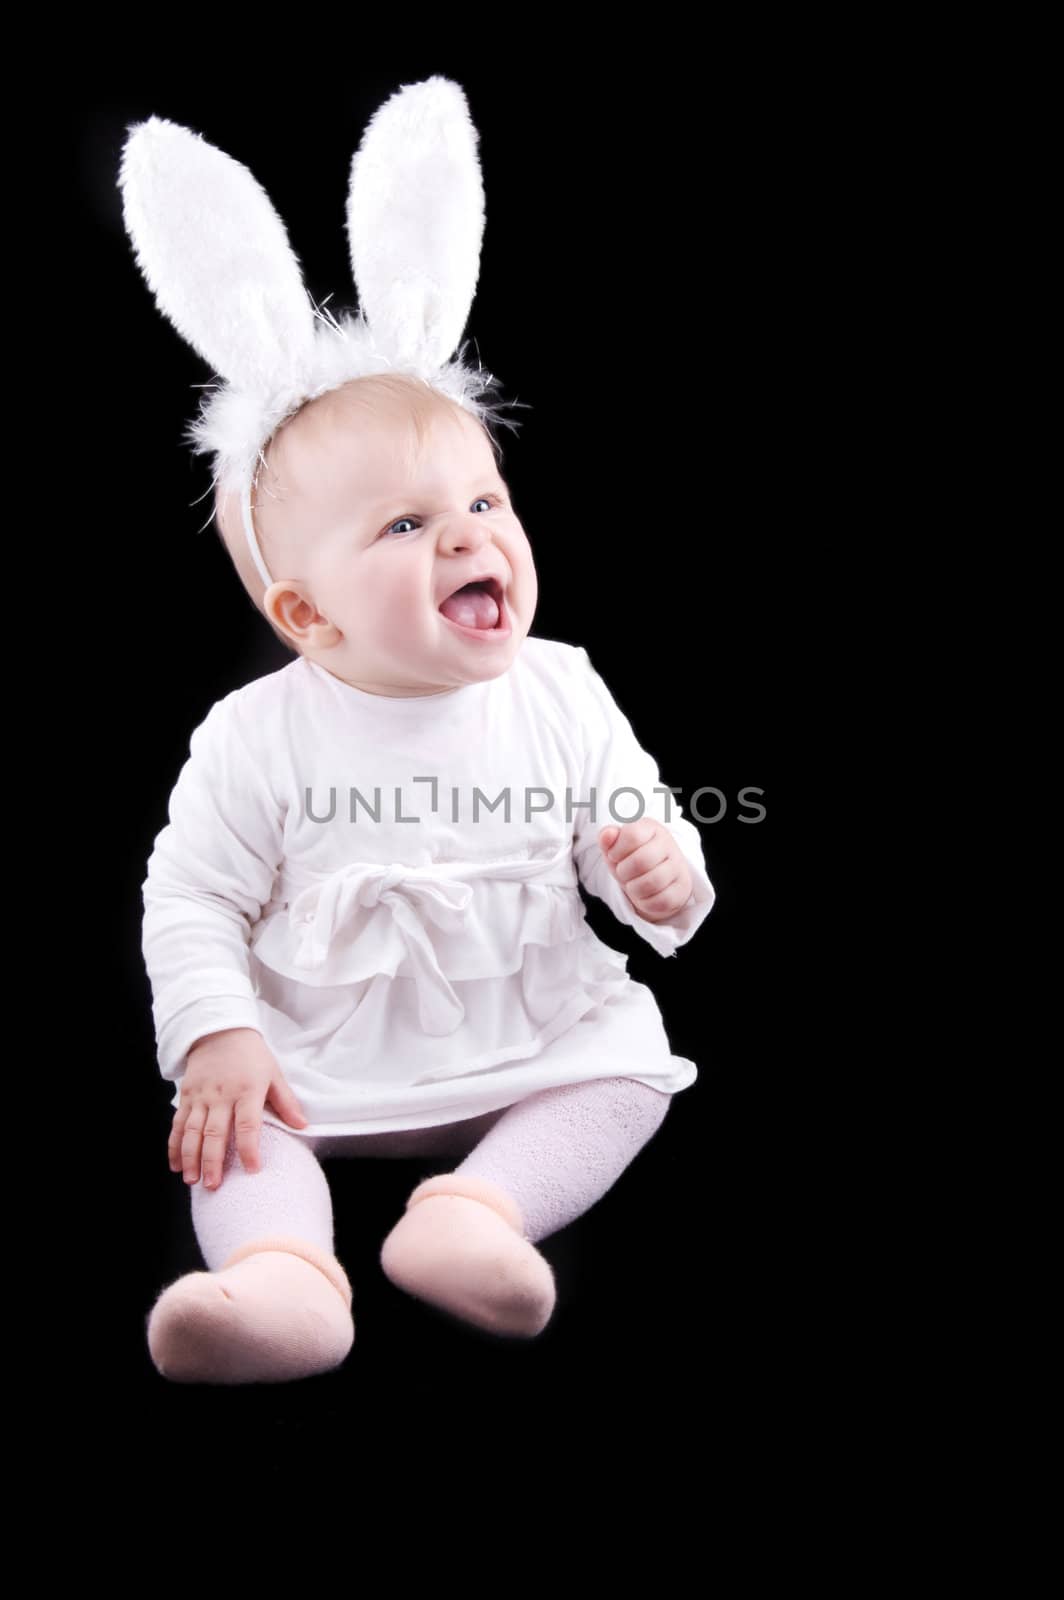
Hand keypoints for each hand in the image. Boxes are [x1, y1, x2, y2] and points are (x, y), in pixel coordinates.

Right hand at [168, 1028, 308, 1191]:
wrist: (220, 1029)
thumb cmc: (251, 1055)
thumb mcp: (274, 1074)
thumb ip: (286, 1102)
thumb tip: (303, 1126)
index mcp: (247, 1091)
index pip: (248, 1125)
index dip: (249, 1149)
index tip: (252, 1170)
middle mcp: (221, 1096)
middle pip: (215, 1134)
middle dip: (213, 1162)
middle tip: (213, 1186)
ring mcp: (201, 1097)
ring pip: (192, 1132)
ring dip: (191, 1158)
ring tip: (193, 1181)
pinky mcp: (187, 1096)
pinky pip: (177, 1124)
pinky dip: (174, 1146)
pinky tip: (175, 1165)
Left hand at [599, 820, 691, 922]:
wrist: (654, 880)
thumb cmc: (631, 859)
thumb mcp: (616, 847)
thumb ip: (607, 838)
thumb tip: (607, 834)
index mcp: (651, 829)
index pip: (632, 835)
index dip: (616, 850)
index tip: (615, 856)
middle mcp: (668, 845)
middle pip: (641, 861)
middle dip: (624, 872)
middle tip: (623, 873)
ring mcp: (678, 866)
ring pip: (652, 882)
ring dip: (634, 888)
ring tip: (632, 884)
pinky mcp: (682, 888)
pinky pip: (661, 901)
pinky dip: (646, 902)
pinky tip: (644, 895)